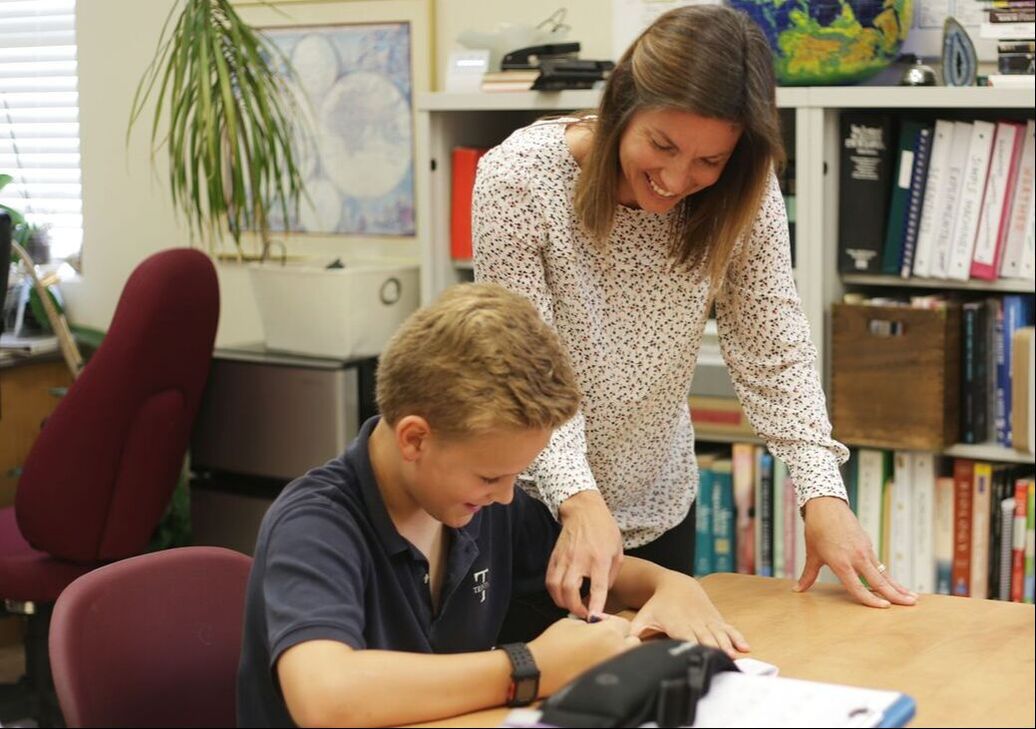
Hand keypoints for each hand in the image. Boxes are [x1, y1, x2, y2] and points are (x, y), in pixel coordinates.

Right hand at [528, 615, 639, 695]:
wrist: (540, 668)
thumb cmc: (553, 643)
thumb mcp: (573, 623)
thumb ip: (593, 624)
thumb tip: (601, 627)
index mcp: (609, 632)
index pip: (625, 624)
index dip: (614, 624)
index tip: (604, 626)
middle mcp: (616, 650)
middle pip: (633, 641)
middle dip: (622, 639)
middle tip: (606, 640)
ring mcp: (613, 667)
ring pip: (629, 657)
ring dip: (620, 653)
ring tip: (603, 653)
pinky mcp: (607, 680)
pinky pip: (619, 670)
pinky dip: (613, 666)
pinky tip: (599, 665)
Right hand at [548, 490, 623, 618]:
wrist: (584, 511)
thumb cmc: (604, 531)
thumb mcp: (618, 552)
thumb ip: (611, 576)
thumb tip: (600, 596)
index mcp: (599, 559)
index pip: (597, 587)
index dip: (595, 606)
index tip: (594, 619)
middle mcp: (579, 559)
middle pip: (569, 590)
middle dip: (574, 608)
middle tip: (583, 613)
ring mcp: (564, 558)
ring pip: (555, 587)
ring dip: (562, 602)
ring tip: (572, 605)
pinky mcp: (554, 557)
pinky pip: (549, 580)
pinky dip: (554, 592)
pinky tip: (562, 594)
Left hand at [628, 572, 749, 657]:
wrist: (676, 583)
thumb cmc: (658, 605)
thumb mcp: (644, 616)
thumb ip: (634, 631)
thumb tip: (622, 642)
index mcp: (677, 624)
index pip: (686, 637)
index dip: (692, 647)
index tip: (698, 658)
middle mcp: (695, 622)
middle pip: (706, 638)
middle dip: (713, 649)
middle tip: (722, 662)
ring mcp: (707, 620)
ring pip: (719, 634)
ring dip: (727, 645)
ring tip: (735, 657)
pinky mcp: (716, 619)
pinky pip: (728, 628)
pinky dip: (737, 637)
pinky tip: (746, 647)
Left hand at [796, 496, 916, 607]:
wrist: (826, 506)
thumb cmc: (816, 530)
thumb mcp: (812, 554)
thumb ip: (808, 575)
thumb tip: (797, 590)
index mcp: (841, 563)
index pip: (857, 587)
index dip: (870, 599)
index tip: (884, 607)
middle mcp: (856, 558)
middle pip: (879, 581)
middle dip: (896, 595)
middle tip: (911, 605)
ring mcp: (864, 550)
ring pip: (883, 572)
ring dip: (898, 586)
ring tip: (913, 597)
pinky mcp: (868, 543)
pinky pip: (879, 563)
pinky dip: (888, 575)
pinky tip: (896, 584)